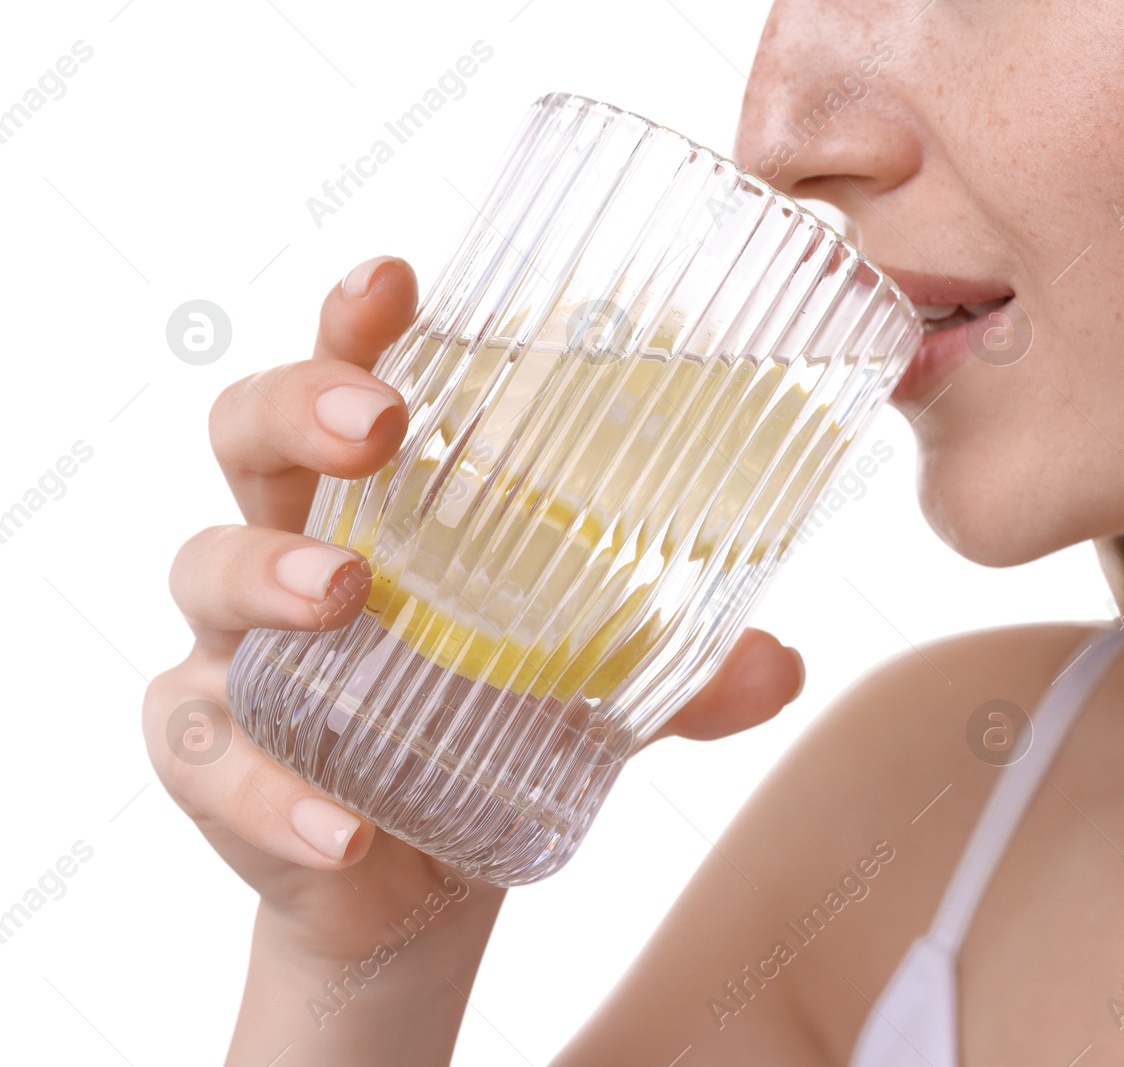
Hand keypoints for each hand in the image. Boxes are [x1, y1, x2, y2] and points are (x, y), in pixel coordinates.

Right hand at [142, 254, 806, 991]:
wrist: (416, 873)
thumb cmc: (488, 732)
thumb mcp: (591, 696)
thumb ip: (678, 678)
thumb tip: (780, 662)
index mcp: (384, 505)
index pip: (353, 381)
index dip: (357, 323)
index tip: (394, 279)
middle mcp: (293, 548)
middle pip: (251, 437)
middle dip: (300, 408)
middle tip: (378, 427)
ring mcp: (238, 649)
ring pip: (208, 571)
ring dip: (269, 575)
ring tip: (345, 596)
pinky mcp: (213, 757)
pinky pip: (211, 760)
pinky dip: (273, 794)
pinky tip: (349, 828)